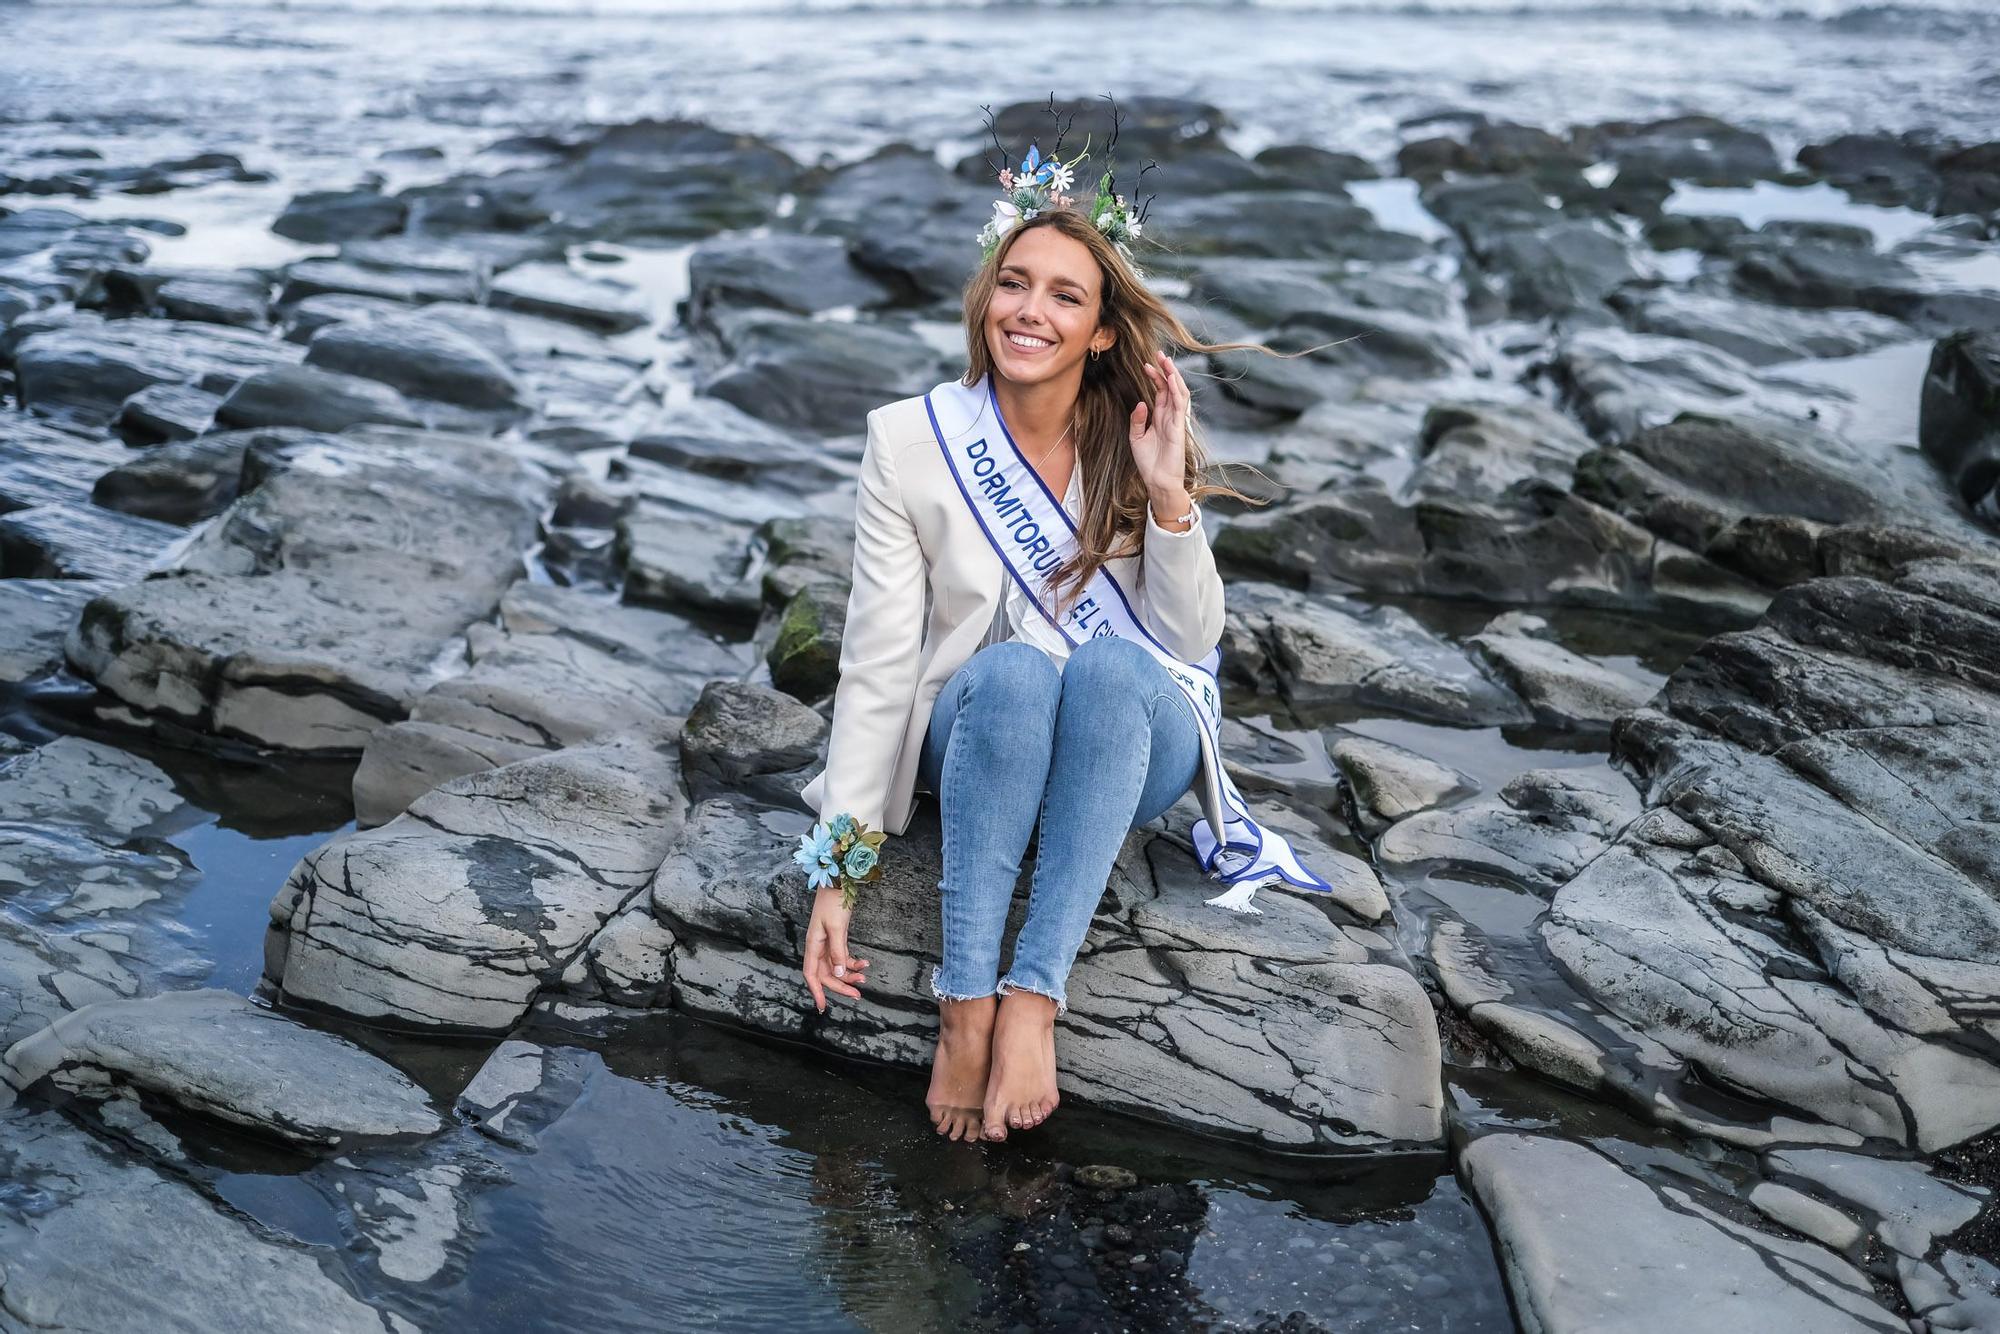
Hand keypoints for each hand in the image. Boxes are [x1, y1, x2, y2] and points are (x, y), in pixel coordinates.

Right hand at [802, 886, 869, 1012]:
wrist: (838, 882)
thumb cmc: (834, 902)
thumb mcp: (836, 928)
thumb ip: (838, 952)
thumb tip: (838, 973)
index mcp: (813, 945)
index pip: (811, 974)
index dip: (816, 992)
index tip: (822, 1007)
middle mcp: (818, 947)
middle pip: (826, 974)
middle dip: (841, 985)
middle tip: (857, 995)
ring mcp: (827, 943)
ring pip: (836, 967)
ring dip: (850, 974)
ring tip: (864, 978)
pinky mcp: (837, 938)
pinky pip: (843, 957)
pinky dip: (853, 962)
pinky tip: (864, 963)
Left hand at [1129, 349, 1189, 494]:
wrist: (1157, 481)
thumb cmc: (1148, 462)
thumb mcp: (1136, 437)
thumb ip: (1138, 419)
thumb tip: (1141, 402)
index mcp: (1160, 417)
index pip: (1161, 391)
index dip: (1155, 377)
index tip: (1146, 365)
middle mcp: (1170, 416)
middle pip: (1171, 387)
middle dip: (1166, 370)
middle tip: (1159, 353)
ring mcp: (1176, 421)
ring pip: (1179, 392)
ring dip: (1173, 376)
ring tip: (1166, 361)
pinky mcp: (1179, 429)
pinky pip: (1180, 406)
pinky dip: (1177, 391)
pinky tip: (1172, 379)